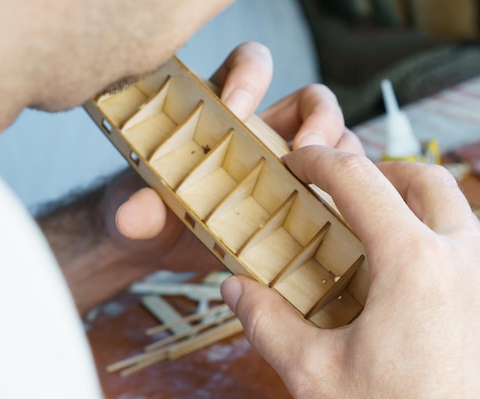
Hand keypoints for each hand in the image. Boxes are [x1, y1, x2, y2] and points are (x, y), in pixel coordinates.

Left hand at [113, 42, 361, 265]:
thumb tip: (131, 217)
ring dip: (341, 159)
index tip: (236, 109)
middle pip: (312, 101)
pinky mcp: (308, 204)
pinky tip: (338, 220)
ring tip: (324, 190)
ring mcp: (292, 169)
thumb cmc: (160, 212)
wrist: (170, 252)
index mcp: (227, 113)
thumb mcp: (149, 208)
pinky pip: (344, 191)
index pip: (249, 66)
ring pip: (339, 143)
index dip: (249, 76)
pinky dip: (349, 200)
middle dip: (317, 117)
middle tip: (302, 151)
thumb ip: (144, 207)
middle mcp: (266, 133)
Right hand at [221, 147, 479, 398]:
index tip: (298, 160)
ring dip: (411, 199)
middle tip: (341, 188)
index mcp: (414, 262)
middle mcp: (462, 256)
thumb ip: (270, 326)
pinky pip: (469, 240)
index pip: (359, 181)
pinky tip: (409, 272)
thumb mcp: (320, 377)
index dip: (320, 162)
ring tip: (374, 226)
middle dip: (377, 169)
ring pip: (454, 205)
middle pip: (422, 176)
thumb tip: (235, 290)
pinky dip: (436, 232)